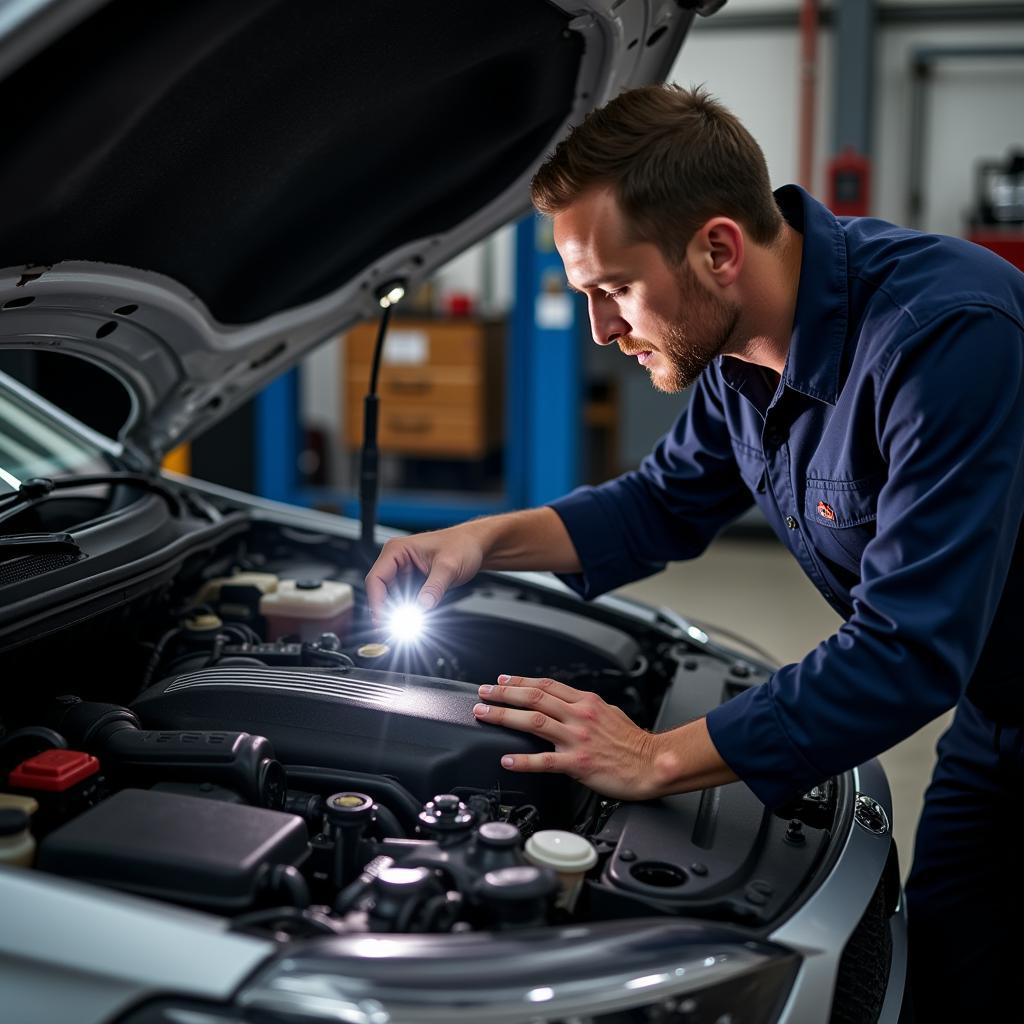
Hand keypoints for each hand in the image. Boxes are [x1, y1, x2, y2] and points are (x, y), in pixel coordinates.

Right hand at [365, 525, 486, 623]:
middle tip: (393, 630)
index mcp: (397, 549)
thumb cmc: (462, 545)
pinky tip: (413, 621)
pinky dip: (407, 611)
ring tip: (404, 628)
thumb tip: (423, 606)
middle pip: (380, 591)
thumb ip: (435, 587)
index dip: (377, 602)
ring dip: (397, 613)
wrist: (476, 546)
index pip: (376, 578)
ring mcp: (403, 571)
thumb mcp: (449, 567)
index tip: (382, 620)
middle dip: (386, 611)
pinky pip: (403, 599)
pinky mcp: (412, 581)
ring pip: (391, 597)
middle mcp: (396, 560)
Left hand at [472, 674, 662, 801]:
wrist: (652, 764)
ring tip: (485, 715)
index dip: (521, 681)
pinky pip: (545, 761)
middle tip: (483, 693)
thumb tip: (567, 704)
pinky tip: (507, 760)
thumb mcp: (610, 712)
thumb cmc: (634, 742)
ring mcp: (577, 739)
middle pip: (535, 697)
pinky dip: (523, 760)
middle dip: (504, 694)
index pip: (546, 685)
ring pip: (534, 721)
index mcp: (586, 702)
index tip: (502, 680)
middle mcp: (579, 716)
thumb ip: (586, 707)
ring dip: (505, 717)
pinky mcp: (578, 763)